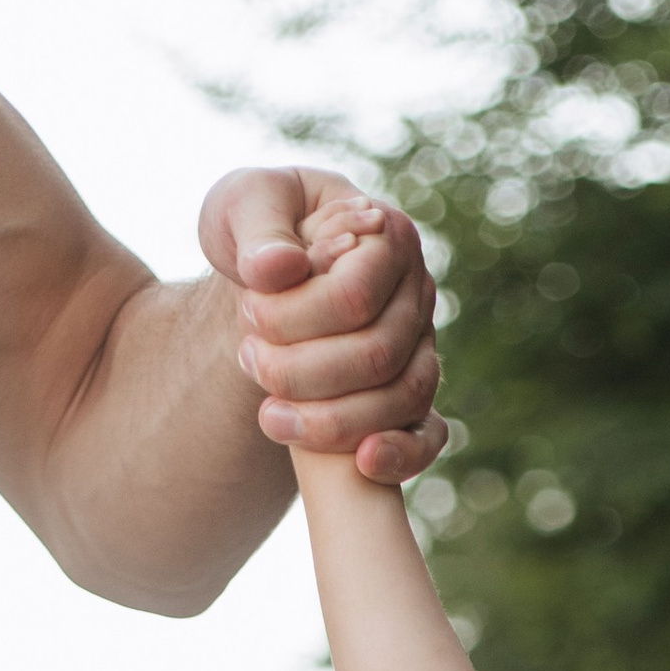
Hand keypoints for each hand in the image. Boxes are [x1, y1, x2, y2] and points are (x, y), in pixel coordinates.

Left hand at [199, 168, 445, 480]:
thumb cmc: (257, 231)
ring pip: (401, 400)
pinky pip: (427, 436)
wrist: (268, 271)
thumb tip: (278, 269)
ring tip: (270, 417)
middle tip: (248, 361)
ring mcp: (421, 346)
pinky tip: (363, 464)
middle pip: (378, 355)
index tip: (246, 315)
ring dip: (332, 420)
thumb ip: (259, 230)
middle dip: (303, 373)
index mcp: (388, 235)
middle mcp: (416, 292)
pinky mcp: (412, 393)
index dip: (296, 318)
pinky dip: (402, 456)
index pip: (354, 296)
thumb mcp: (242, 205)